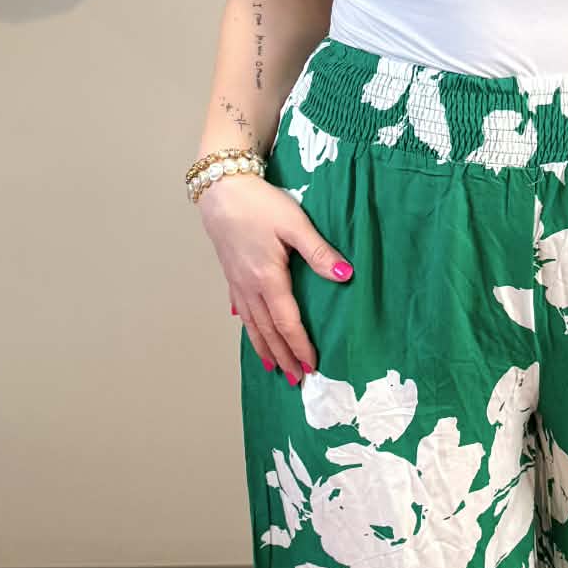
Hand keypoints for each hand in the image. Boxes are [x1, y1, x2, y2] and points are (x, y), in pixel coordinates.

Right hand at [196, 176, 351, 384]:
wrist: (221, 188)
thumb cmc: (259, 203)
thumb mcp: (295, 224)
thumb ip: (320, 253)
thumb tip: (345, 277)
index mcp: (268, 279)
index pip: (287, 322)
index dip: (299, 346)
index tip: (311, 366)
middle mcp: (250, 287)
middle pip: (268, 331)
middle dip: (283, 356)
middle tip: (295, 379)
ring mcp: (237, 282)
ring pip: (252, 325)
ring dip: (265, 348)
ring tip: (274, 368)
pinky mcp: (231, 274)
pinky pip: (242, 311)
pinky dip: (250, 329)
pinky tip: (252, 333)